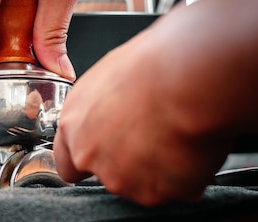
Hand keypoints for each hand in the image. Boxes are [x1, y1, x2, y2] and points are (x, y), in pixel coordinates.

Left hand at [53, 5, 240, 205]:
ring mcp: (121, 179)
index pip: (68, 162)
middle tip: (154, 135)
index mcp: (74, 124)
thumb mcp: (110, 76)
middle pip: (107, 173)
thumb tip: (115, 110)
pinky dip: (184, 175)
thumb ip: (102, 107)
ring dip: (158, 169)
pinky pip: (173, 189)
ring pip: (141, 184)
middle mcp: (91, 156)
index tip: (109, 151)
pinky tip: (190, 144)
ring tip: (176, 132)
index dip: (91, 158)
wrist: (186, 77)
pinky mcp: (154, 194)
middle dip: (129, 162)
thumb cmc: (154, 64)